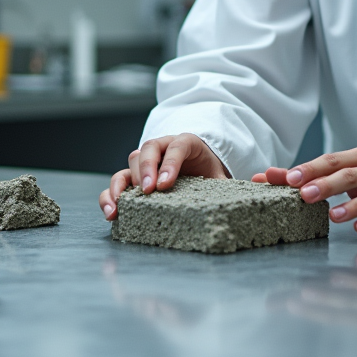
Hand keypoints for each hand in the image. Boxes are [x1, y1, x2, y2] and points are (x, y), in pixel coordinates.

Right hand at [98, 133, 228, 220]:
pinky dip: (111, 196)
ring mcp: (148, 161)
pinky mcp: (135, 177)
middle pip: (148, 150)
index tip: (165, 184)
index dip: (170, 163)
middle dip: (146, 171)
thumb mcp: (222, 178)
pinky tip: (112, 213)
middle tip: (148, 192)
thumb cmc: (211, 174)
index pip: (177, 146)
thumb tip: (245, 201)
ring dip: (122, 185)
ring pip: (130, 164)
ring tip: (120, 207)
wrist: (201, 170)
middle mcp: (163, 147)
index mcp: (188, 143)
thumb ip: (228, 186)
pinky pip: (119, 182)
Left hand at [252, 147, 356, 233]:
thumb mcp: (338, 176)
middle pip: (350, 175)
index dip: (310, 169)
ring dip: (351, 206)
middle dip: (327, 185)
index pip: (330, 161)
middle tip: (305, 195)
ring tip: (332, 216)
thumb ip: (302, 177)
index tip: (289, 179)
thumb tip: (263, 177)